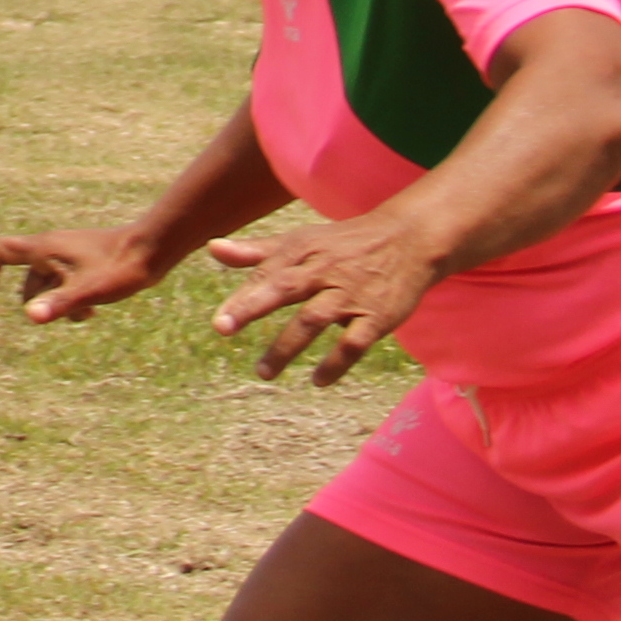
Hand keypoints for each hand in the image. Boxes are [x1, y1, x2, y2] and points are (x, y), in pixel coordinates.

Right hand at [0, 224, 162, 324]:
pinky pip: (65, 283)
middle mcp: (51, 249)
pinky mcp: (83, 263)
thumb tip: (31, 317)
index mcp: (44, 248)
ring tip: (85, 312)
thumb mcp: (87, 291)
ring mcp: (67, 255)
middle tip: (61, 311)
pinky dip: (71, 298)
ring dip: (58, 303)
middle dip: (38, 301)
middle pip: (26, 277)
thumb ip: (58, 304)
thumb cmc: (119, 268)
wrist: (151, 250)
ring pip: (48, 284)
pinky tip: (93, 310)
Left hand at [202, 215, 442, 382]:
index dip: (242, 298)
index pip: (265, 274)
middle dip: (252, 306)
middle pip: (284, 287)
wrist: (407, 240)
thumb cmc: (342, 244)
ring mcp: (350, 293)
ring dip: (287, 346)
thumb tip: (212, 249)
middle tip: (223, 329)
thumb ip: (256, 251)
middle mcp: (323, 270)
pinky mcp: (376, 316)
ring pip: (314, 319)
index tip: (219, 323)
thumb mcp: (301, 242)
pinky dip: (336, 363)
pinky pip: (354, 342)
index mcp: (301, 251)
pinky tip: (318, 381)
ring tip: (263, 373)